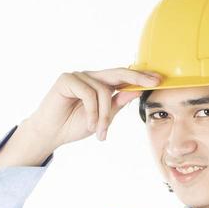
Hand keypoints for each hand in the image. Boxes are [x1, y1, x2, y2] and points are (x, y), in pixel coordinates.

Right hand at [21, 68, 161, 148]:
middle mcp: (89, 76)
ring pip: (104, 91)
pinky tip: (89, 123)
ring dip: (105, 115)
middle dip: (137, 77)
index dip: (139, 76)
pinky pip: (89, 94)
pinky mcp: (66, 79)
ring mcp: (77, 76)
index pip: (122, 77)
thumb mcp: (102, 118)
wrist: (50, 134)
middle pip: (117, 73)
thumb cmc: (73, 126)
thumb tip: (136, 90)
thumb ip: (117, 103)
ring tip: (100, 131)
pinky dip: (93, 112)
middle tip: (153, 82)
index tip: (158, 79)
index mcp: (98, 84)